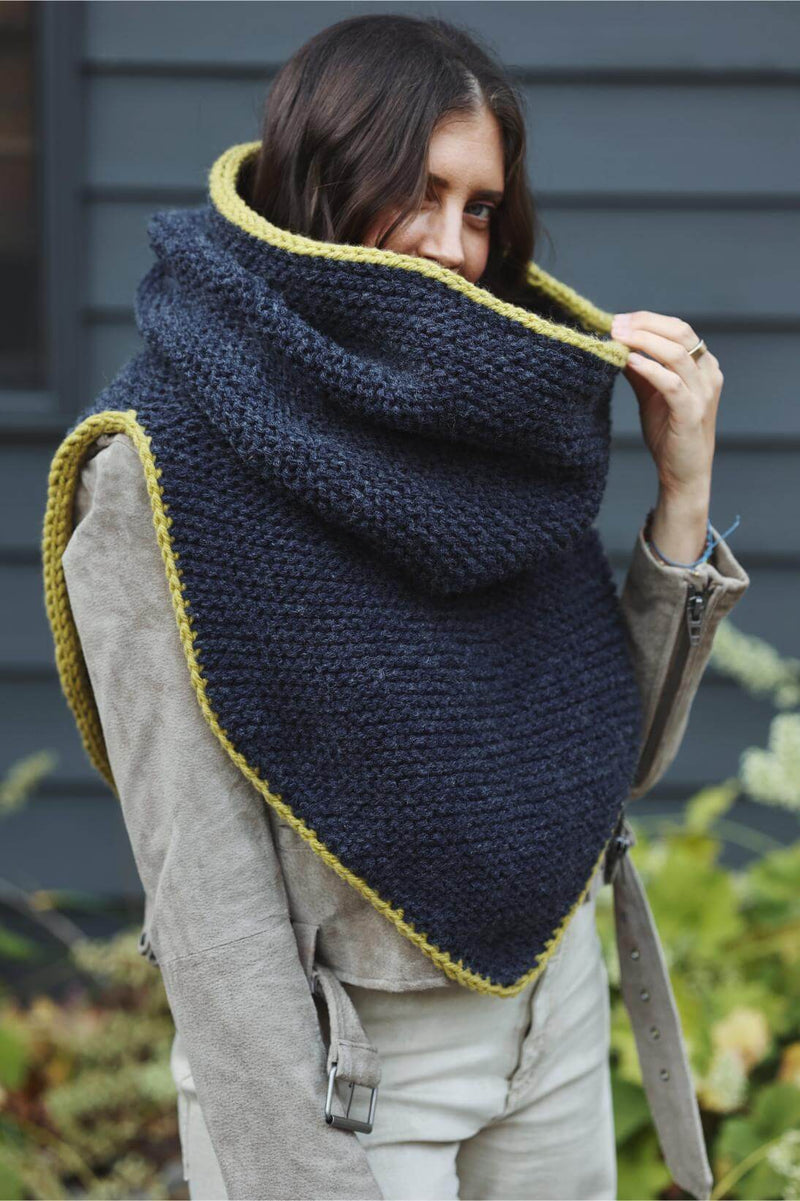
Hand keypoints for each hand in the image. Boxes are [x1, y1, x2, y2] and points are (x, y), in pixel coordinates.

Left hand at [611, 310, 722, 562]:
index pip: (678, 328)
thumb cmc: (669, 433)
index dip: (647, 319)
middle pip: (680, 333)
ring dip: (644, 341)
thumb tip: (616, 343)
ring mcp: (703, 393)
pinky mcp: (691, 413)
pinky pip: (672, 383)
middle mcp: (708, 374)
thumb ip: (640, 368)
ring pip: (677, 353)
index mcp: (702, 365)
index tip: (618, 320)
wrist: (683, 472)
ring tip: (617, 338)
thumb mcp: (652, 393)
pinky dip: (650, 369)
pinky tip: (629, 361)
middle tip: (614, 325)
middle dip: (644, 325)